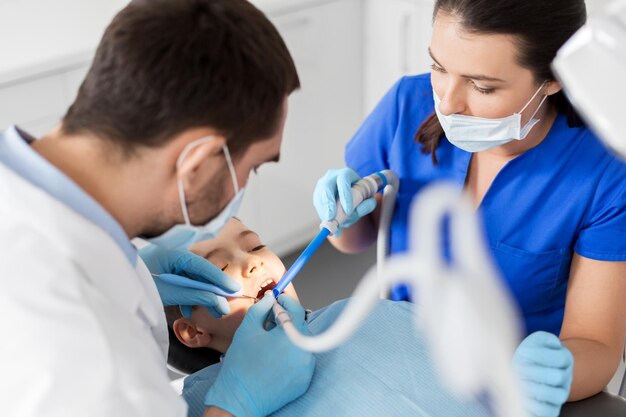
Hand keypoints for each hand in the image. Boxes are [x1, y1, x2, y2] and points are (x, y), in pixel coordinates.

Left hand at [139, 244, 239, 317]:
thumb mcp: (167, 293)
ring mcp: (165, 266)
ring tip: (210, 311)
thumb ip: (194, 295)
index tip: (234, 290)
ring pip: (191, 280)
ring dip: (200, 295)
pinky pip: (181, 284)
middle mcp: (170, 257)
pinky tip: (188, 309)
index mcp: (171, 255)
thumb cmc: (133, 285)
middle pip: (199, 273)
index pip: (202, 266)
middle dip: (212, 290)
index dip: (219, 279)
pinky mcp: (161, 276)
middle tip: (226, 305)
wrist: (107, 284)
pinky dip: (188, 296)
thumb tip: (218, 301)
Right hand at [204, 294, 314, 416]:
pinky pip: (302, 360)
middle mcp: (304, 351)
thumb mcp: (247, 329)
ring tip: (270, 343)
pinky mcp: (305, 381)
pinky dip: (291, 355)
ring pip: (301, 343)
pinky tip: (275, 358)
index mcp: (291, 336)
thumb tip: (270, 299)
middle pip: (300, 326)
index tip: (277, 299)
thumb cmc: (241, 366)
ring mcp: (307, 368)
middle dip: (286, 321)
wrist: (239, 399)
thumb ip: (261, 309)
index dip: (286, 301)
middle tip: (269, 321)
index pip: (296, 309)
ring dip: (289, 338)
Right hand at [313, 167, 376, 235]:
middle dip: (329, 203)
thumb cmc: (360, 193)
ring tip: (331, 223)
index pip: (343, 182)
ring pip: (320, 198)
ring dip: (324, 212)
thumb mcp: (368, 197)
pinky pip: (318, 205)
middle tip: (331, 217)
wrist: (351, 191)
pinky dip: (323, 215)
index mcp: (346, 174)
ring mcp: (322, 185)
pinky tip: (329, 223)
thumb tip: (359, 210)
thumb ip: (368, 203)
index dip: (345, 196)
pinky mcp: (317, 195)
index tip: (348, 210)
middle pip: (326, 187)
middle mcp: (331, 177)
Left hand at [513, 331, 573, 416]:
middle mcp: (566, 378)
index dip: (539, 355)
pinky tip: (518, 395)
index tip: (522, 353)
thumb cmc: (529, 352)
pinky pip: (548, 411)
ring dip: (533, 388)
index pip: (560, 358)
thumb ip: (544, 339)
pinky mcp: (552, 408)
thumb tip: (554, 344)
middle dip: (534, 371)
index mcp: (565, 359)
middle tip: (517, 368)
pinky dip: (533, 404)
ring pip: (556, 395)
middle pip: (557, 377)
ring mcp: (561, 394)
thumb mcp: (536, 340)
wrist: (525, 368)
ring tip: (517, 381)